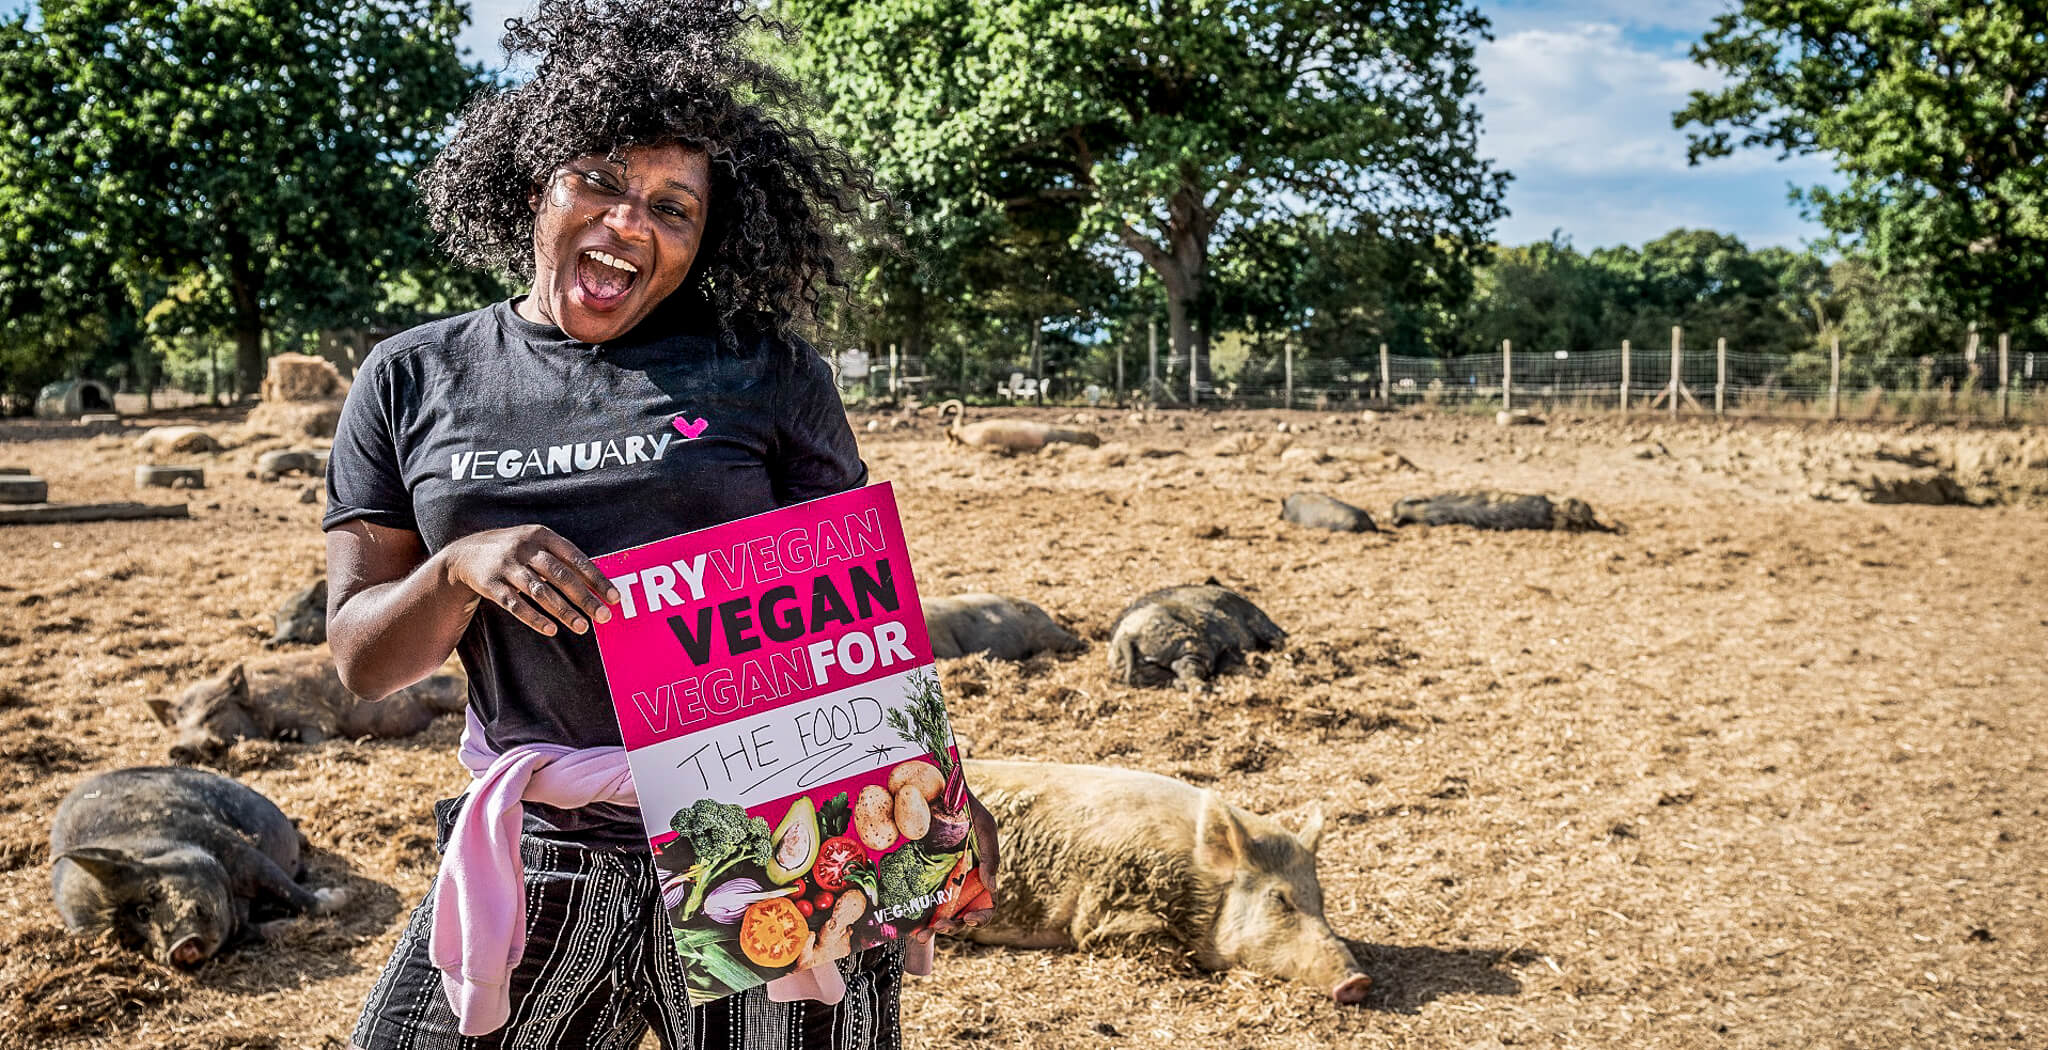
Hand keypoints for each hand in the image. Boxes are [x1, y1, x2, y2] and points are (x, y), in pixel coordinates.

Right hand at [437, 525, 618, 636]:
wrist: (466, 554)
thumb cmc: (516, 552)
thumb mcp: (538, 544)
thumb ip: (563, 559)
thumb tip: (598, 585)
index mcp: (543, 535)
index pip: (576, 559)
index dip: (597, 579)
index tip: (614, 598)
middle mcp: (525, 548)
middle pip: (560, 576)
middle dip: (584, 598)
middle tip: (603, 617)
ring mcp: (507, 566)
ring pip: (540, 591)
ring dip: (563, 611)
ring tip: (583, 627)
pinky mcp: (491, 584)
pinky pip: (515, 604)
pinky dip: (534, 618)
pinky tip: (551, 630)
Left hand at [925, 790, 999, 936]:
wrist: (938, 787)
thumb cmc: (968, 808)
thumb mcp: (986, 828)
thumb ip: (992, 856)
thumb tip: (992, 888)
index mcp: (979, 876)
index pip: (984, 906)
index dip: (980, 917)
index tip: (970, 918)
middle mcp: (959, 883)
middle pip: (959, 916)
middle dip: (951, 926)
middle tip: (940, 926)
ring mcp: (938, 881)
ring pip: (937, 914)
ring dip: (932, 929)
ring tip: (922, 933)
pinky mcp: (917, 875)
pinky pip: (915, 900)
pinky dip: (912, 917)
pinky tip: (906, 926)